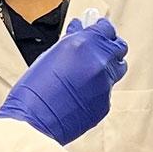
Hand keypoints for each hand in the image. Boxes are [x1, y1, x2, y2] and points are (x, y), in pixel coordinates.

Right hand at [0, 18, 128, 145]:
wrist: (33, 123)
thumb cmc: (33, 90)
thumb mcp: (49, 56)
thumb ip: (70, 42)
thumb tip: (79, 30)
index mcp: (83, 45)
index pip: (106, 29)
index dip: (102, 30)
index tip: (97, 31)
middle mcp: (99, 62)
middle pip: (119, 48)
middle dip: (109, 47)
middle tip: (97, 50)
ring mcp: (105, 84)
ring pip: (117, 70)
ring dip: (107, 68)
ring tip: (89, 73)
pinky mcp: (106, 104)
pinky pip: (107, 91)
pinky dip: (98, 90)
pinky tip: (80, 94)